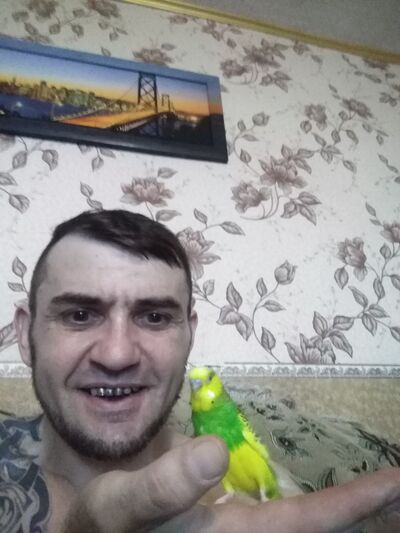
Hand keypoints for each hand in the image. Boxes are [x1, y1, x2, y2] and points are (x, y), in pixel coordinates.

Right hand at [63, 436, 399, 532]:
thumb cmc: (107, 526)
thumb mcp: (122, 506)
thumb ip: (162, 485)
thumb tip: (212, 453)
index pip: (305, 522)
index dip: (353, 504)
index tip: (397, 482)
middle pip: (319, 528)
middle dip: (365, 512)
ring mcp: (243, 531)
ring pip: (306, 522)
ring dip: (347, 510)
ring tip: (385, 494)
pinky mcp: (232, 522)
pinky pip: (287, 515)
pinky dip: (317, 506)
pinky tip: (326, 499)